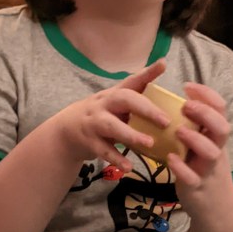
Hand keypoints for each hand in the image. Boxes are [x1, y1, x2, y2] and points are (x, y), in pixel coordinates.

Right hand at [54, 59, 170, 170]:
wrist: (66, 131)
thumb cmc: (101, 115)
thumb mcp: (116, 103)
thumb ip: (138, 95)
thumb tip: (164, 77)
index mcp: (115, 94)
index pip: (132, 80)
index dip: (148, 72)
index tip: (163, 64)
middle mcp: (104, 104)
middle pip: (123, 99)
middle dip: (145, 109)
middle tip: (166, 121)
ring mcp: (94, 122)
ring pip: (112, 126)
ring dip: (131, 134)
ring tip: (149, 143)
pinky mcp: (89, 141)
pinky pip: (103, 150)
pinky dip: (116, 158)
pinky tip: (129, 167)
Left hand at [167, 82, 231, 210]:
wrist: (218, 212)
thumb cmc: (205, 173)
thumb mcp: (206, 148)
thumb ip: (197, 129)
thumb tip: (177, 101)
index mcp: (217, 139)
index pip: (221, 111)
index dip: (207, 95)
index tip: (188, 86)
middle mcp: (217, 152)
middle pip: (222, 128)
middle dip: (205, 113)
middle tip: (184, 105)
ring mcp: (209, 170)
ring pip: (211, 152)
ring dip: (195, 139)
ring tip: (178, 131)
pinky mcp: (197, 188)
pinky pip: (192, 178)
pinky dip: (181, 167)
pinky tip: (169, 159)